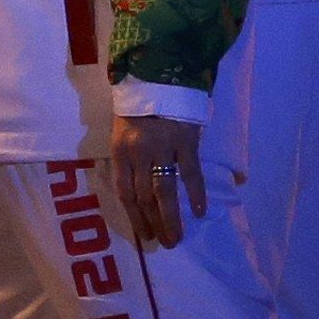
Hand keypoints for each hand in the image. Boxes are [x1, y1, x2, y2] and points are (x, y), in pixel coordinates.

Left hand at [110, 113, 205, 249]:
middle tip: (165, 243)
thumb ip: (127, 160)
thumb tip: (134, 193)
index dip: (135, 217)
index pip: (125, 192)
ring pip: (165, 190)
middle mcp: (139, 152)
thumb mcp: (121, 131)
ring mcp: (162, 147)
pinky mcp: (185, 142)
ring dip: (171, 218)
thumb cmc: (137, 108)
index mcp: (120, 150)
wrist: (157, 76)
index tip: (145, 235)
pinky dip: (196, 194)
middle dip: (154, 224)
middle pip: (144, 196)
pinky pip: (190, 173)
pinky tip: (199, 212)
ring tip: (177, 237)